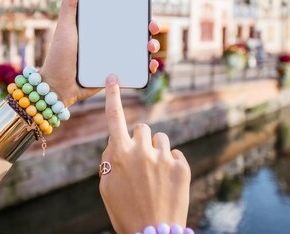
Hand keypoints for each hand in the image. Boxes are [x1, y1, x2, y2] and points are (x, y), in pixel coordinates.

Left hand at [41, 0, 160, 106]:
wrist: (59, 87)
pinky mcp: (117, 71)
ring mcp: (115, 55)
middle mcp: (109, 39)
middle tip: (152, 24)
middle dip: (149, 24)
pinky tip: (151, 65)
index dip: (135, 2)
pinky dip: (148, 66)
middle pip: (135, 28)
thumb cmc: (58, 57)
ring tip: (151, 46)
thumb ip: (69, 7)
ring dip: (151, 44)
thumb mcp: (65, 29)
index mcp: (99, 26)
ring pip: (139, 47)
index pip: (120, 10)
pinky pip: (137, 68)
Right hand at [99, 75, 189, 233]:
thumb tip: (117, 141)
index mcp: (119, 154)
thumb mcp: (106, 186)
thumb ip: (110, 158)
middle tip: (140, 160)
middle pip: (141, 127)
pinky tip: (167, 183)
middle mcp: (142, 151)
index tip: (113, 77)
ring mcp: (164, 158)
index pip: (114, 117)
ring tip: (154, 175)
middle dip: (140, 139)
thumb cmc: (125, 211)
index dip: (112, 96)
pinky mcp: (182, 167)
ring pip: (161, 139)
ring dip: (156, 151)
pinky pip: (176, 154)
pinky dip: (172, 164)